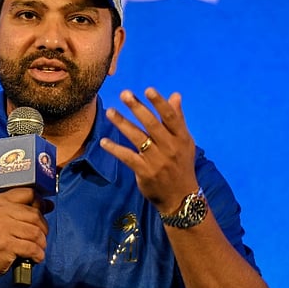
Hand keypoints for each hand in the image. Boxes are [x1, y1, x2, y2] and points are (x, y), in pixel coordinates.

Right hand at [0, 188, 48, 282]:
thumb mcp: (2, 218)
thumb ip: (24, 210)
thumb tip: (49, 204)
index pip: (29, 192)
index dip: (40, 202)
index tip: (43, 211)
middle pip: (35, 215)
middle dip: (43, 229)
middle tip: (40, 238)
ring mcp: (1, 227)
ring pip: (36, 232)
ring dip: (42, 243)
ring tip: (38, 248)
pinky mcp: (5, 245)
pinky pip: (32, 248)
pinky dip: (38, 254)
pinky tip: (36, 257)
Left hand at [100, 87, 198, 213]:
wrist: (180, 197)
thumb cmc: (181, 164)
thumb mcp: (185, 142)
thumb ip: (178, 118)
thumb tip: (175, 95)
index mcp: (181, 138)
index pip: (170, 117)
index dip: (159, 103)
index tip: (148, 89)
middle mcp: (170, 147)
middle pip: (152, 124)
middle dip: (137, 108)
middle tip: (124, 94)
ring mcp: (157, 160)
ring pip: (137, 138)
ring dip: (122, 123)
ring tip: (109, 112)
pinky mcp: (145, 172)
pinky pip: (127, 157)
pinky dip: (115, 149)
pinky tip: (103, 142)